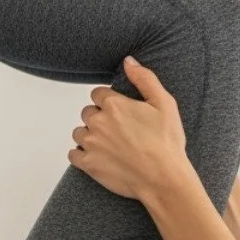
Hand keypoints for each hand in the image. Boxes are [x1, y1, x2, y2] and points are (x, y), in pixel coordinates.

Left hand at [67, 56, 188, 200]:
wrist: (164, 178)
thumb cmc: (167, 142)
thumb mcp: (165, 104)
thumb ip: (144, 78)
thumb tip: (128, 61)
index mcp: (114, 105)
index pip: (98, 94)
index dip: (109, 101)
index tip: (120, 112)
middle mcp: (98, 122)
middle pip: (87, 112)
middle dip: (99, 118)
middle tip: (117, 130)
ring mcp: (91, 144)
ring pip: (79, 132)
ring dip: (89, 136)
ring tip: (109, 145)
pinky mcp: (88, 164)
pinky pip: (73, 155)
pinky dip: (81, 155)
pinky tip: (97, 157)